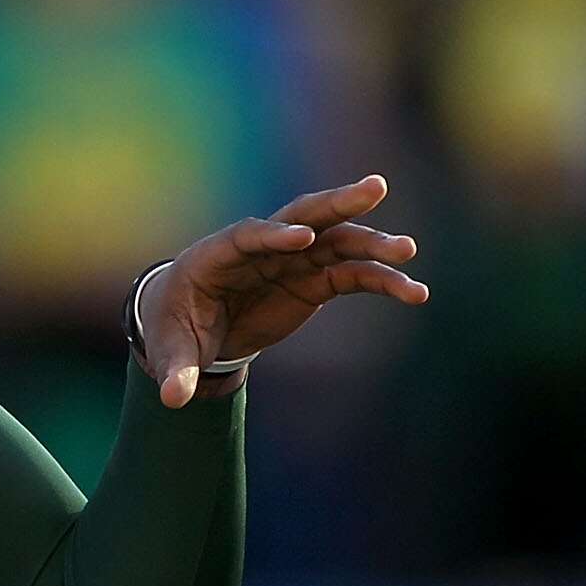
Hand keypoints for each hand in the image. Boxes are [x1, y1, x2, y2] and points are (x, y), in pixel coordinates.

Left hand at [138, 174, 427, 407]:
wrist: (193, 326)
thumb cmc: (174, 329)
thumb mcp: (171, 351)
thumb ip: (176, 369)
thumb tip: (172, 398)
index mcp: (216, 255)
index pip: (248, 236)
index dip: (273, 236)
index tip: (302, 239)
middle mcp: (260, 247)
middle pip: (301, 217)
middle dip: (336, 203)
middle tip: (375, 188)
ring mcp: (290, 260)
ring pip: (335, 240)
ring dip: (372, 242)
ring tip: (408, 249)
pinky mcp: (312, 280)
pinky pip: (351, 275)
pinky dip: (380, 280)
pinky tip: (413, 291)